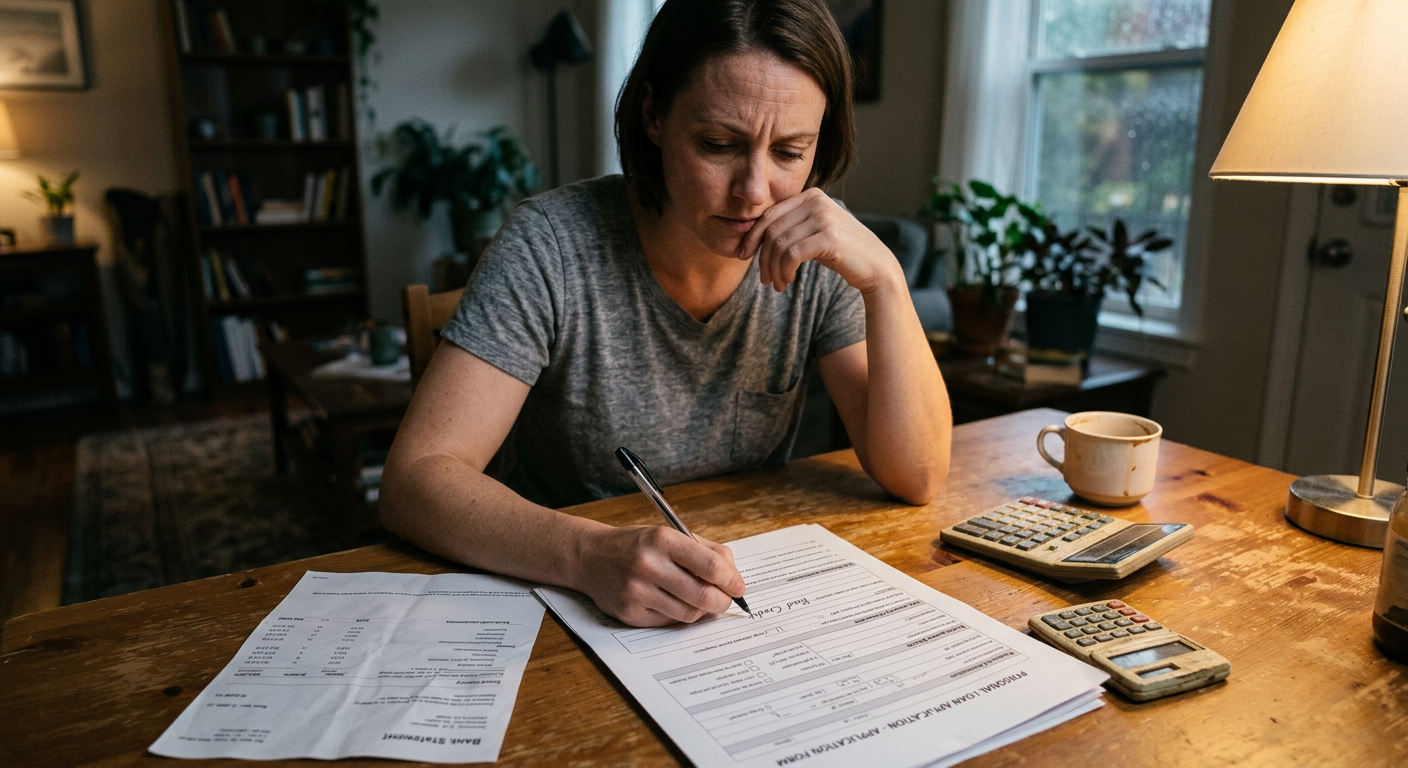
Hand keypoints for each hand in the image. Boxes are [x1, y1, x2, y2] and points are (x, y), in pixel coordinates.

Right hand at [576, 525, 745, 626]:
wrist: (590, 556)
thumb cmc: (636, 545)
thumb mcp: (668, 534)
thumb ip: (704, 551)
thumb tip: (733, 576)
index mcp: (662, 540)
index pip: (710, 565)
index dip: (732, 580)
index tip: (739, 587)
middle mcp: (648, 565)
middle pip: (703, 595)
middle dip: (722, 601)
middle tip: (726, 600)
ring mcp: (637, 591)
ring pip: (689, 613)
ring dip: (702, 610)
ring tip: (699, 600)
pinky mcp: (630, 613)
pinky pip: (669, 621)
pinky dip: (679, 615)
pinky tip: (675, 602)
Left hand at [735, 187, 902, 294]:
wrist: (875, 266)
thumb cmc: (840, 251)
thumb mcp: (812, 233)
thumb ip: (789, 227)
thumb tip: (751, 236)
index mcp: (811, 195)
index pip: (770, 215)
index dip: (752, 237)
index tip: (744, 256)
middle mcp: (817, 200)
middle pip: (772, 230)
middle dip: (762, 257)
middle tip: (763, 279)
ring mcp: (824, 217)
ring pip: (780, 244)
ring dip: (773, 269)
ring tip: (776, 284)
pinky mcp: (829, 237)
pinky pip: (792, 254)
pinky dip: (785, 270)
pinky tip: (787, 281)